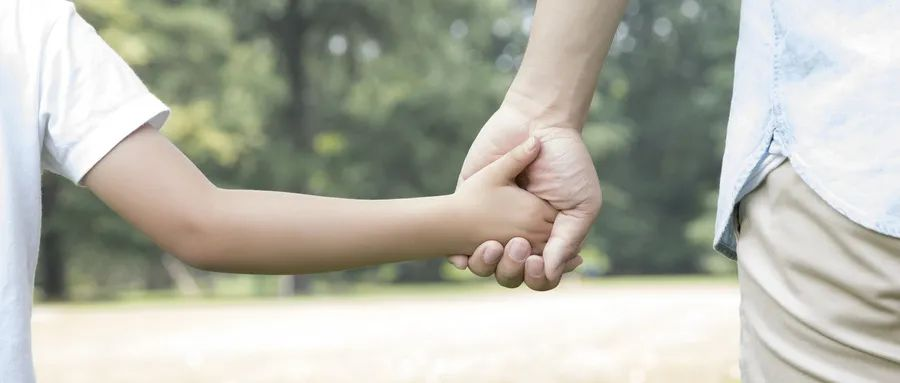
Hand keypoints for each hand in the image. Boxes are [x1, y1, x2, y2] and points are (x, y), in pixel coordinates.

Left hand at [451, 103, 600, 289]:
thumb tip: (552, 273)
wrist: (540, 122)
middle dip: (512, 270)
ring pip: (483, 264)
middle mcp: (518, 235)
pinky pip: (456, 241)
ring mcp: (491, 222)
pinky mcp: (468, 204)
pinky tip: (462, 255)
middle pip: (510, 274)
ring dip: (486, 265)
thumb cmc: (567, 162)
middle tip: (517, 247)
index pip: (539, 275)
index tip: (536, 262)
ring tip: (492, 246)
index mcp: (547, 239)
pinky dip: (459, 256)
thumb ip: (568, 240)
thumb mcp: (581, 204)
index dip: (538, 278)